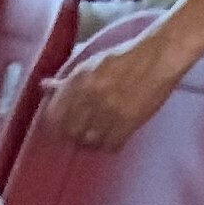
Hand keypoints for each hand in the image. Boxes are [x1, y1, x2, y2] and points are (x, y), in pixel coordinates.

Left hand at [42, 24, 182, 150]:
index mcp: (79, 79)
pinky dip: (109, 145)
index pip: (54, 114)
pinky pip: (110, 146)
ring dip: (90, 141)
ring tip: (96, 133)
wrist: (157, 58)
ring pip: (89, 142)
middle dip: (72, 135)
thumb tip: (46, 87)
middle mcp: (91, 96)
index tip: (58, 126)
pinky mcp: (128, 124)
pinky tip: (112, 136)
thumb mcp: (91, 64)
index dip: (54, 124)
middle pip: (70, 132)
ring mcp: (110, 112)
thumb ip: (68, 80)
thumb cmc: (124, 57)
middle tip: (79, 132)